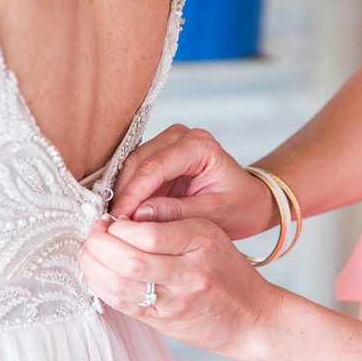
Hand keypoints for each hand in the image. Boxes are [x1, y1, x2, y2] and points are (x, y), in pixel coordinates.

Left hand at [80, 215, 280, 358]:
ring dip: (93, 267)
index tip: (107, 219)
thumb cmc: (227, 270)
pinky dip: (101, 287)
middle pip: (129, 260)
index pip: (148, 234)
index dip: (117, 226)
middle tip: (92, 234)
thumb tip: (125, 213)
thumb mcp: (209, 233)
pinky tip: (97, 274)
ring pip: (120, 285)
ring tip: (90, 253)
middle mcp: (189, 273)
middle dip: (99, 245)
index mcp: (202, 242)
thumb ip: (169, 220)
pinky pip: (122, 305)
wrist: (252, 318)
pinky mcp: (163, 322)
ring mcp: (176, 301)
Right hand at [111, 125, 276, 240]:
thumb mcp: (213, 216)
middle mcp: (181, 137)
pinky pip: (134, 172)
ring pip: (131, 165)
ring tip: (115, 221)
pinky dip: (127, 192)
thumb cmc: (239, 207)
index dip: (133, 193)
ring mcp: (167, 143)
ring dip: (121, 192)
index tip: (119, 218)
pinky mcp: (159, 156)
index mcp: (199, 146)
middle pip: (138, 162)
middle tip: (112, 223)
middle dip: (123, 193)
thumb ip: (176, 213)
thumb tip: (138, 215)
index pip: (156, 166)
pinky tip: (122, 213)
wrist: (249, 201)